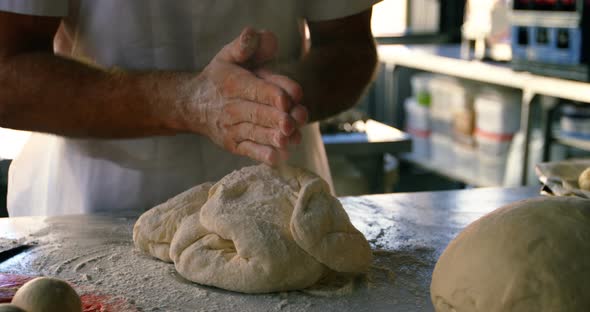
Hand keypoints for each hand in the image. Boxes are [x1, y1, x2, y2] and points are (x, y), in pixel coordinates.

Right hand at [185, 28, 306, 164]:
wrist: (193, 105)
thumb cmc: (220, 77)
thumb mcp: (228, 55)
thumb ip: (245, 46)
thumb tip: (256, 34)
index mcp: (233, 83)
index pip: (255, 89)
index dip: (273, 94)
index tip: (288, 99)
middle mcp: (231, 107)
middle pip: (258, 114)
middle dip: (277, 118)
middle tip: (293, 122)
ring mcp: (232, 128)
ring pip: (255, 134)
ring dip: (274, 137)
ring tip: (291, 139)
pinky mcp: (234, 145)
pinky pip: (250, 151)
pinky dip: (264, 155)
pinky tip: (280, 157)